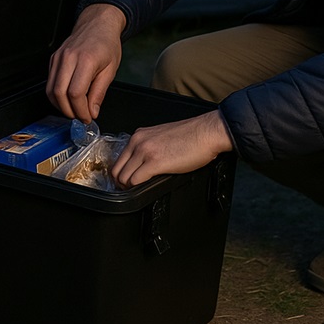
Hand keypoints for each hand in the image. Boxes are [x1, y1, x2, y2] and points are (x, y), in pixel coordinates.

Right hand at [46, 4, 125, 122]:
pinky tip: (68, 98)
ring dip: (60, 105)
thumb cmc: (107, 44)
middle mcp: (69, 58)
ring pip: (50, 90)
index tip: (87, 117)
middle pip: (59, 93)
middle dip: (69, 111)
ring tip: (74, 110)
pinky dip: (56, 95)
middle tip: (80, 117)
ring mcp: (59, 58)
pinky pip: (49, 82)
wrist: (98, 24)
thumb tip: (92, 112)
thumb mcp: (111, 69)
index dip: (80, 110)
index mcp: (86, 60)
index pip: (76, 93)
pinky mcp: (53, 59)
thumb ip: (99, 92)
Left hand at [111, 110, 233, 188]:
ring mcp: (145, 151)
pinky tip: (146, 188)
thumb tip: (143, 164)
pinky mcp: (155, 162)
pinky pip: (135, 181)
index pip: (119, 158)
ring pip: (122, 177)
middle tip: (129, 190)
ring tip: (138, 191)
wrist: (206, 132)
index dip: (121, 173)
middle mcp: (138, 141)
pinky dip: (136, 189)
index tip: (126, 181)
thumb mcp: (162, 137)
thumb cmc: (191, 135)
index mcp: (140, 135)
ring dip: (128, 188)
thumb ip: (149, 148)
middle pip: (116, 169)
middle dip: (120, 183)